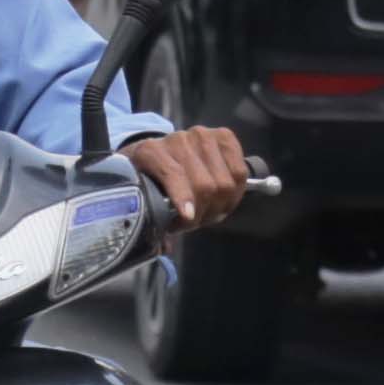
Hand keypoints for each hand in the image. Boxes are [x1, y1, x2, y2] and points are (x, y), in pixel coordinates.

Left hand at [123, 122, 250, 229]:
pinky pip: (240, 171)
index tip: (188, 218)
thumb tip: (163, 248)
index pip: (172, 174)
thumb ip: (152, 218)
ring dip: (221, 206)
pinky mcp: (223, 136)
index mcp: (150, 152)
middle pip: (205, 186)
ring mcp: (202, 136)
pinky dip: (237, 191)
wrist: (160, 151)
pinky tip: (225, 198)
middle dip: (204, 213)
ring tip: (210, 212)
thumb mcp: (143, 194)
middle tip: (196, 222)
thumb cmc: (151, 178)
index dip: (183, 198)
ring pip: (224, 182)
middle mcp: (177, 140)